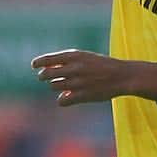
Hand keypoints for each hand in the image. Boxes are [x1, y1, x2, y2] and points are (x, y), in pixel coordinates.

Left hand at [31, 49, 156, 105]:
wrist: (122, 76)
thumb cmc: (102, 65)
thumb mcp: (85, 57)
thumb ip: (66, 61)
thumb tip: (45, 67)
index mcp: (75, 56)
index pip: (47, 59)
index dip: (38, 62)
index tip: (34, 65)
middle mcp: (74, 68)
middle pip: (46, 75)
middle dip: (44, 76)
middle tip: (46, 77)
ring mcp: (77, 83)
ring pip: (53, 87)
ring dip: (56, 86)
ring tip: (66, 84)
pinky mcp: (82, 96)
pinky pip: (61, 100)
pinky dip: (63, 99)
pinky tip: (69, 96)